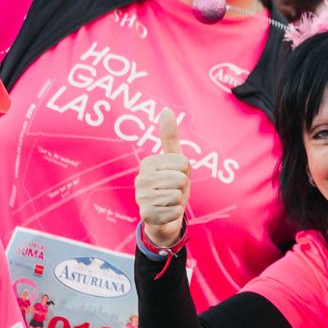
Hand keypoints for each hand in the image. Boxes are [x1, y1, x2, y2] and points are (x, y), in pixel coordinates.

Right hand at [136, 109, 191, 251]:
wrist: (164, 218)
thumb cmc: (171, 186)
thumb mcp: (175, 161)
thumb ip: (169, 137)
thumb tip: (166, 110)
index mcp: (149, 163)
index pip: (183, 164)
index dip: (186, 173)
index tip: (176, 177)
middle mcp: (141, 179)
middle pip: (181, 180)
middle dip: (182, 188)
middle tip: (173, 192)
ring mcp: (141, 198)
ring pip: (177, 196)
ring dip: (178, 202)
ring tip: (169, 202)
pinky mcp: (146, 215)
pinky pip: (174, 211)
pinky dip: (175, 214)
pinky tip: (166, 213)